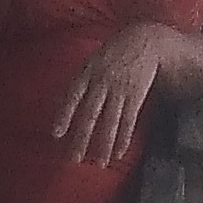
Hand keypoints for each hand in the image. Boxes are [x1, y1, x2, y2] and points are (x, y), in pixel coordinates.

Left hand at [52, 23, 174, 165]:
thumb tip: (66, 103)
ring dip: (104, 145)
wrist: (145, 38)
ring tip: (99, 164)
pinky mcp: (136, 95)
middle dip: (82, 139)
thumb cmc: (115, 51)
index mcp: (88, 72)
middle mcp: (102, 82)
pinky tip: (118, 153)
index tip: (56, 134)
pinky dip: (123, 138)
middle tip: (74, 159)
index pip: (72, 96)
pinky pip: (128, 121)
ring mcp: (120, 90)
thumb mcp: (93, 59)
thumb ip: (81, 80)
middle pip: (90, 115)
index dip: (64, 115)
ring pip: (110, 122)